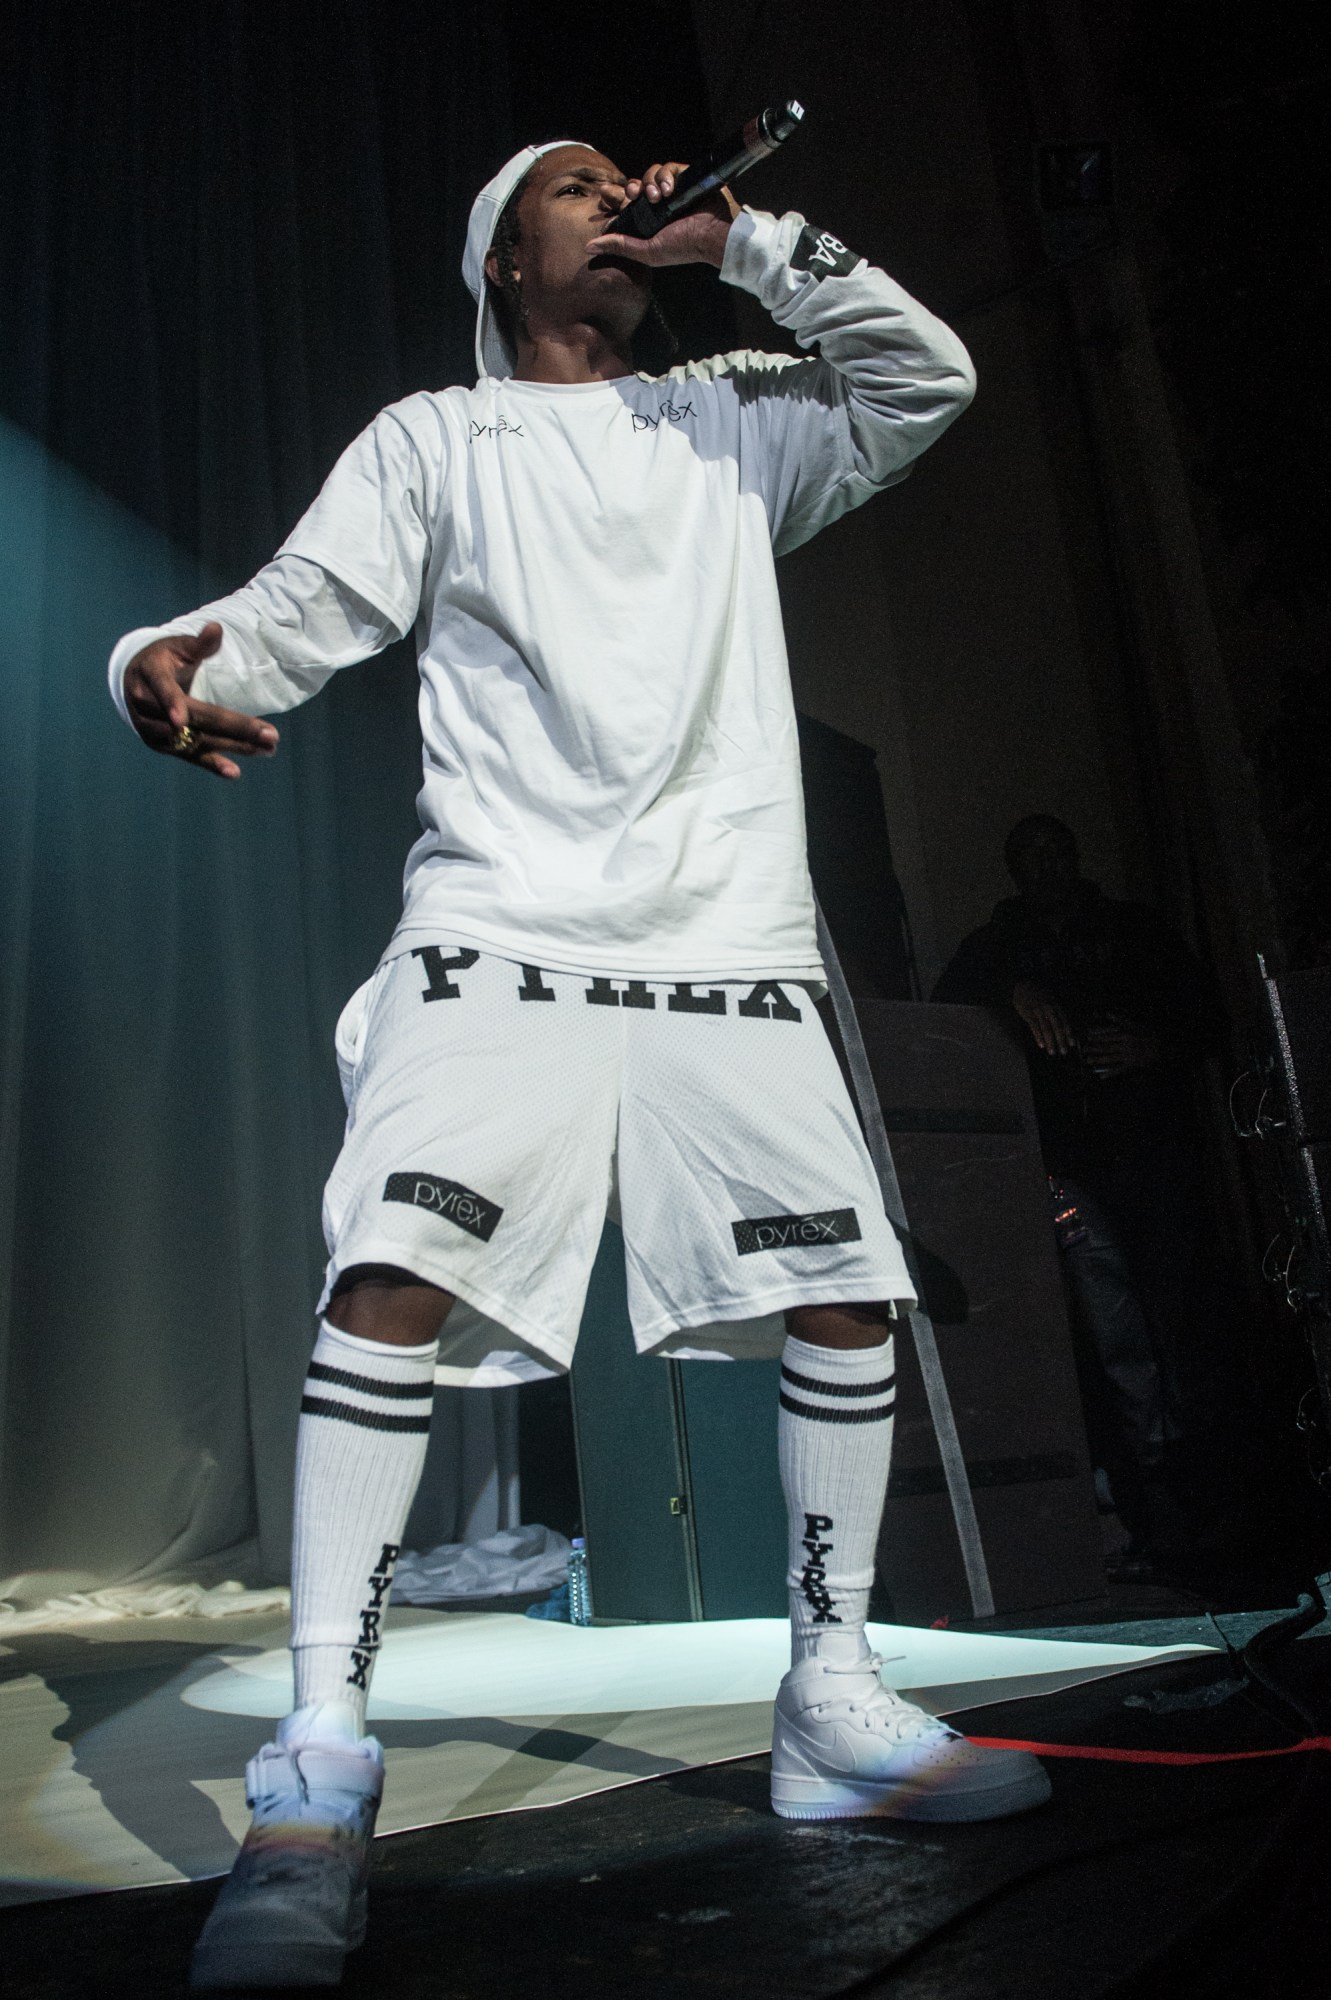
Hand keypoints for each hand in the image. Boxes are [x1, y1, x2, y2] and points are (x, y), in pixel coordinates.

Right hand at [123, 622, 278, 780]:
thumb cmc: (163, 660)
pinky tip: (234, 772)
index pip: (163, 690)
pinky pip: (189, 756)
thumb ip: (199, 644)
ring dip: (233, 746)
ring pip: (195, 740)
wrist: (134, 681)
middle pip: (193, 720)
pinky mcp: (162, 746)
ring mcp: (153, 730)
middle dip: (234, 728)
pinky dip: (212, 764)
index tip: (180, 720)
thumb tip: (216, 629)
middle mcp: (147, 707)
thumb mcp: (178, 647)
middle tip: (271, 736)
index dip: (171, 703)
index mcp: (150, 676)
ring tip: (267, 749)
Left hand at [586, 160, 738, 269]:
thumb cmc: (683, 247)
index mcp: (649, 221)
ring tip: (658, 197)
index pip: (625, 204)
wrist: (713, 235)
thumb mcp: (647, 251)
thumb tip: (588, 247)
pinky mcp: (686, 178)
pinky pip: (669, 167)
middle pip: (636, 185)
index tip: (604, 194)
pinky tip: (669, 189)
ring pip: (651, 174)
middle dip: (631, 188)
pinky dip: (666, 175)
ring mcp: (673, 191)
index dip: (614, 196)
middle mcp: (659, 205)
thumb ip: (619, 247)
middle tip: (633, 195)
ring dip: (650, 182)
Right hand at [1011, 980, 1076, 1055]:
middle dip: (1061, 1040)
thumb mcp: (1050, 999)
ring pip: (1046, 1028)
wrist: (1022, 985)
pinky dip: (1038, 1036)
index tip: (1072, 1043)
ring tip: (1052, 1052)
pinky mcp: (1028, 1013)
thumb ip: (1057, 1011)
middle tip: (1064, 1051)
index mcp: (1056, 1005)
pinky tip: (1041, 1045)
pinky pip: (1034, 1026)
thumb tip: (1064, 1025)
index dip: (1069, 1033)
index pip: (1064, 1021)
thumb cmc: (1037, 994)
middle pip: (1057, 1026)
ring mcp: (1038, 1010)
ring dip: (1050, 1041)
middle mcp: (1049, 1008)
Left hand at [1083, 1014, 1160, 1077]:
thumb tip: (1107, 1014)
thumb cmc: (1148, 1034)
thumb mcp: (1134, 1025)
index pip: (1108, 1036)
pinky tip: (1101, 1076)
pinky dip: (1110, 1073)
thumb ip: (1120, 1020)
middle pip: (1106, 1047)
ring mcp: (1128, 1056)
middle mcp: (1125, 1045)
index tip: (1087, 1037)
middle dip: (1094, 1048)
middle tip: (1084, 1049)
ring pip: (1110, 1058)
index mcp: (1125, 1035)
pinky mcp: (1131, 1065)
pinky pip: (1119, 1069)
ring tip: (1088, 1060)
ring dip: (1098, 1060)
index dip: (1097, 1037)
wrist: (1162, 1046)